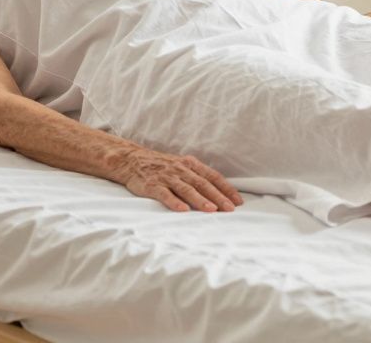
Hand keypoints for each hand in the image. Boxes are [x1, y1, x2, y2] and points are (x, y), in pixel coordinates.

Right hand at [112, 147, 243, 212]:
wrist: (131, 160)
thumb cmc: (161, 166)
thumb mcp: (182, 166)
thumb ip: (197, 177)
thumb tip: (220, 192)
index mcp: (190, 164)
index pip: (213, 176)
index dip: (226, 189)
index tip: (238, 201)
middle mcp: (181, 169)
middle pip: (203, 184)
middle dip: (218, 197)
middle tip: (230, 209)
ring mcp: (167, 177)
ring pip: (186, 189)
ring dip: (200, 200)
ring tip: (212, 210)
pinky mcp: (152, 185)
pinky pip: (165, 194)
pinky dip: (174, 202)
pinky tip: (183, 210)